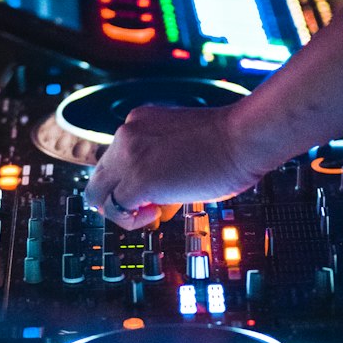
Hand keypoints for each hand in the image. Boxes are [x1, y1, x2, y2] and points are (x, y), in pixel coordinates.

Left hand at [83, 101, 264, 228]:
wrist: (243, 137)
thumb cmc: (229, 143)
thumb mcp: (184, 147)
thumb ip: (163, 165)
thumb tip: (156, 200)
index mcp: (139, 122)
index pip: (114, 159)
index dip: (129, 183)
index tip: (152, 195)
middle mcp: (127, 134)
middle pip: (99, 176)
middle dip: (119, 198)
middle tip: (148, 208)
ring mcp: (129, 156)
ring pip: (99, 194)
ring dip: (123, 210)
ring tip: (153, 211)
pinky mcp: (138, 180)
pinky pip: (116, 209)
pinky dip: (131, 220)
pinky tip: (156, 214)